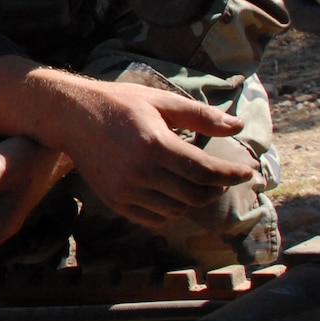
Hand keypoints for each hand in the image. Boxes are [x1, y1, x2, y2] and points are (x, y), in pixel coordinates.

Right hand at [0, 59, 253, 228]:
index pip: (204, 170)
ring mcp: (125, 189)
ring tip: (201, 185)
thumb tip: (238, 126)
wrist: (72, 117)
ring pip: (177, 209)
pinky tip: (176, 195)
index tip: (248, 172)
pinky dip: (173, 211)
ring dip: (196, 200)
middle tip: (225, 178)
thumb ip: (201, 116)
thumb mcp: (161, 101)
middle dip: (217, 188)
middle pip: (194, 194)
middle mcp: (139, 171)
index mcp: (154, 143)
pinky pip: (155, 218)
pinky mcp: (115, 200)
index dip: (231, 174)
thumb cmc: (120, 104)